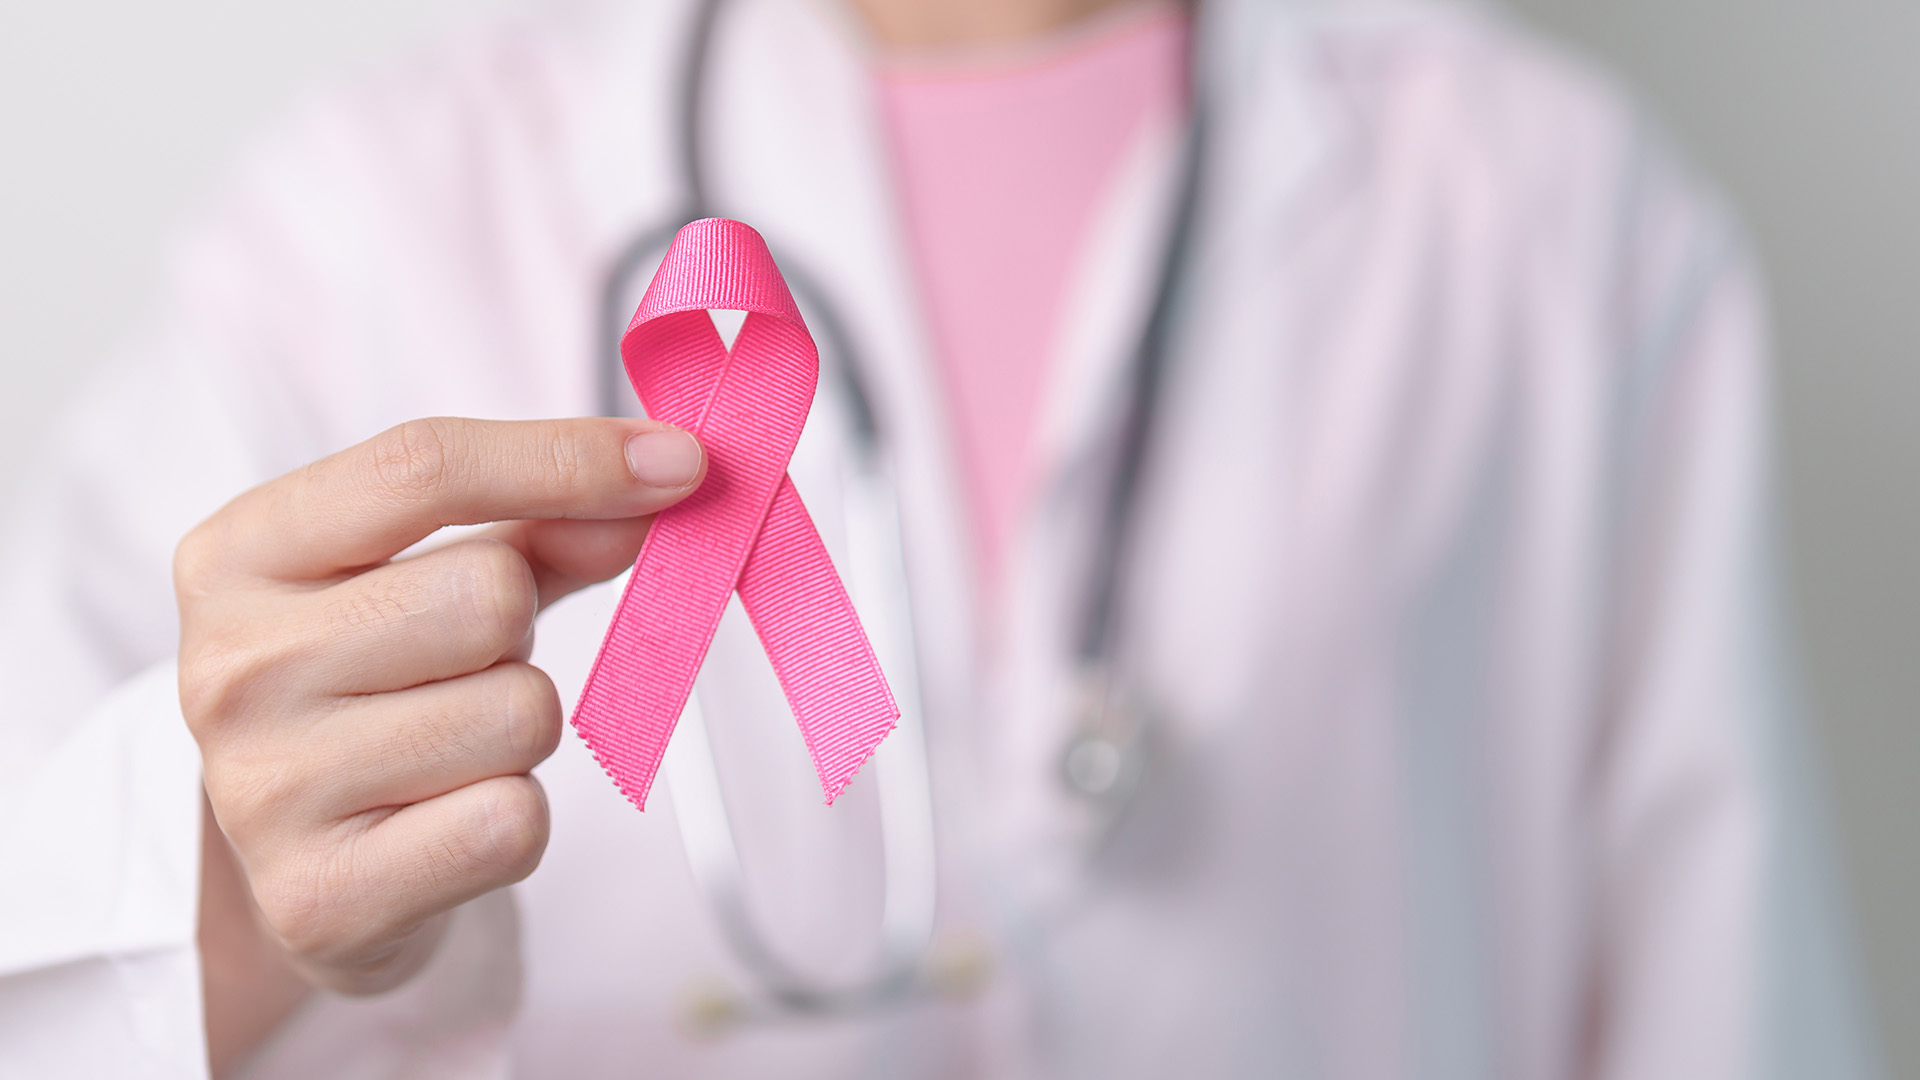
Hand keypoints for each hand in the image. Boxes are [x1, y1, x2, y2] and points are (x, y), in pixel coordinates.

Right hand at [176, 418, 702, 1060]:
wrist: (306, 868)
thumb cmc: (374, 692)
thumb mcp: (431, 577)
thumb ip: (543, 522)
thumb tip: (661, 478)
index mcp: (240, 554)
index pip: (421, 467)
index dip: (568, 458)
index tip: (679, 462)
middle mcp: (231, 666)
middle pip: (489, 596)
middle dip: (521, 630)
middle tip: (469, 665)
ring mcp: (265, 789)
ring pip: (520, 713)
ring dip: (521, 729)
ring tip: (450, 747)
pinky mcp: (321, 898)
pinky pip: (514, 820)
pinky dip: (515, 816)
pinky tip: (449, 819)